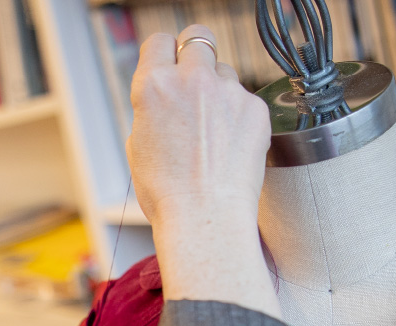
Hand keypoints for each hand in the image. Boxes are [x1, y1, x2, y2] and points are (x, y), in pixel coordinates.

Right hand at [126, 25, 277, 316]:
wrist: (205, 217)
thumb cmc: (168, 193)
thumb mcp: (139, 144)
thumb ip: (153, 109)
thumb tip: (165, 96)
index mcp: (152, 87)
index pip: (159, 40)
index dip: (164, 53)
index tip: (170, 64)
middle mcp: (190, 79)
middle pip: (198, 37)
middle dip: (196, 53)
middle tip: (196, 81)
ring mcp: (226, 90)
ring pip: (225, 72)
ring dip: (219, 91)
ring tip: (213, 133)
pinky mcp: (255, 107)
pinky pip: (246, 100)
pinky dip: (240, 117)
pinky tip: (231, 147)